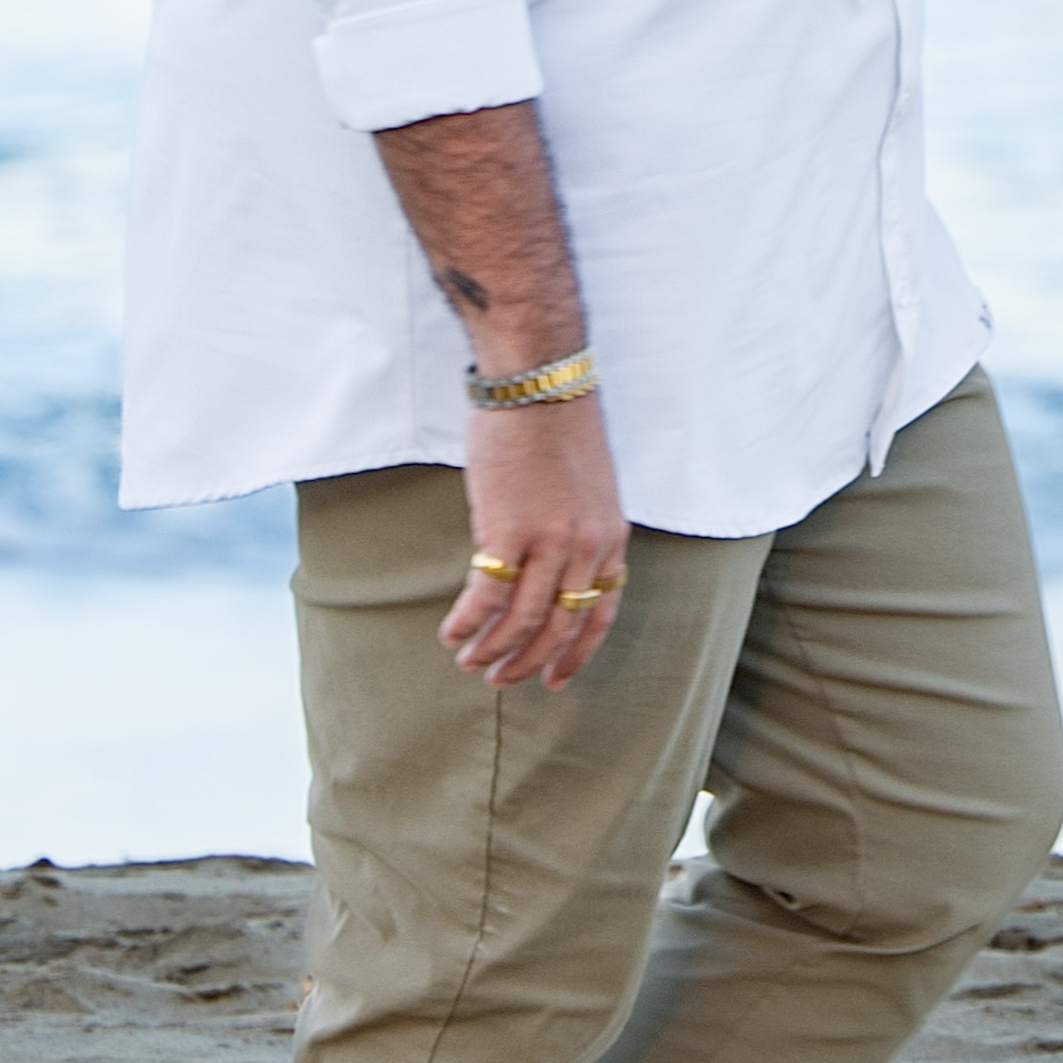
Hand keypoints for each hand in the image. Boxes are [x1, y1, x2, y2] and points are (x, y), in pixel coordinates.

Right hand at [442, 396, 631, 687]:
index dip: (576, 653)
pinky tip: (450, 633)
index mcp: (611, 537)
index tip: (555, 680)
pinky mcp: (508, 530)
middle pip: (560, 626)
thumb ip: (578, 530)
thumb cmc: (558, 425)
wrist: (539, 382)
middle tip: (500, 679)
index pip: (601, 614)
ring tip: (469, 661)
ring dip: (492, 650)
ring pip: (522, 621)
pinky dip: (466, 622)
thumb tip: (552, 568)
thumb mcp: (588, 486)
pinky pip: (486, 596)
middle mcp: (587, 547)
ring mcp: (550, 542)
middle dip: (529, 662)